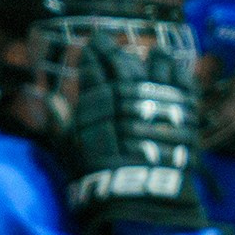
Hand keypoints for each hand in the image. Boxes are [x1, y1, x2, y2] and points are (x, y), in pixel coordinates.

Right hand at [49, 32, 206, 234]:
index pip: (94, 67)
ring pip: (158, 64)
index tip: (90, 45)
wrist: (141, 193)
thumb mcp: (69, 149)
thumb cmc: (98, 176)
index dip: (91, 54)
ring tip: (151, 52)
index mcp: (98, 98)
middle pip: (122, 62)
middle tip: (107, 42)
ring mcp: (161, 96)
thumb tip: (48, 99)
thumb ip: (60, 121)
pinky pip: (185, 81)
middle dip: (112, 50)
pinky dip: (180, 73)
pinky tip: (178, 69)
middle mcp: (130, 91)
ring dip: (153, 56)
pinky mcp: (186, 108)